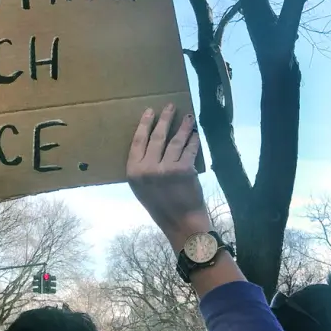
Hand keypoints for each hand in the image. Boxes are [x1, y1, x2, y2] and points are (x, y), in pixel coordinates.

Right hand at [126, 105, 209, 252]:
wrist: (181, 223)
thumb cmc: (161, 207)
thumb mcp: (141, 188)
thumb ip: (142, 167)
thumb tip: (151, 141)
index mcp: (133, 172)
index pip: (138, 141)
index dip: (144, 124)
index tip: (150, 111)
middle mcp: (148, 168)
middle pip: (156, 136)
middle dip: (165, 119)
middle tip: (170, 106)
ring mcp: (166, 168)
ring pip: (175, 140)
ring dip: (183, 126)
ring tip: (188, 117)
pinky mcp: (184, 170)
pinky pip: (189, 149)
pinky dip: (194, 141)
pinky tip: (196, 135)